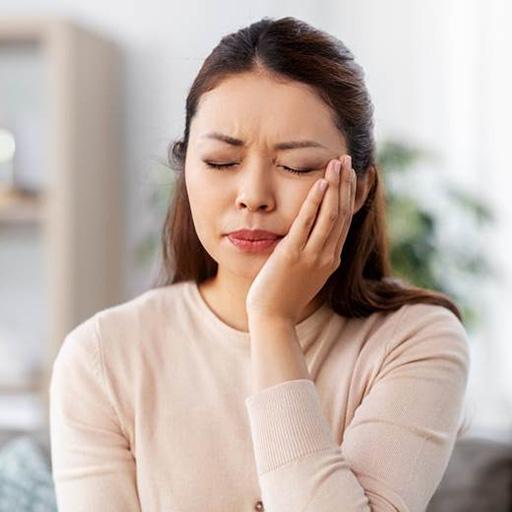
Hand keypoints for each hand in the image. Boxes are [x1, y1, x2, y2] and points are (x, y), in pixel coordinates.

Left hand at [246, 155, 356, 322]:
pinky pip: (307, 223)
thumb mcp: (306, 272)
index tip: (349, 174)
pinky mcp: (293, 254)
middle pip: (342, 212)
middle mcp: (327, 255)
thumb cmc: (285, 294)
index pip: (345, 220)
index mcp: (331, 258)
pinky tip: (319, 183)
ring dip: (335, 186)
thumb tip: (312, 234)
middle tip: (347, 159)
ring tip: (337, 163)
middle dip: (345, 184)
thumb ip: (313, 253)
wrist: (273, 317)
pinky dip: (315, 202)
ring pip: (330, 214)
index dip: (348, 195)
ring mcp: (312, 255)